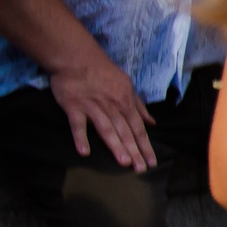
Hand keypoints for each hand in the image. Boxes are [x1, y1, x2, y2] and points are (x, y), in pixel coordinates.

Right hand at [45, 44, 156, 171]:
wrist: (77, 57)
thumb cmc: (103, 72)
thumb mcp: (127, 85)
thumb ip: (139, 106)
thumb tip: (152, 122)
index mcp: (126, 103)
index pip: (139, 129)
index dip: (146, 146)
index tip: (152, 162)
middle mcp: (113, 107)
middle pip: (126, 132)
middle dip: (135, 151)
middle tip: (141, 169)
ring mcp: (93, 107)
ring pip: (107, 129)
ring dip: (116, 146)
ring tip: (124, 162)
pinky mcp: (74, 107)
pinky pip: (78, 124)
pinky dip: (81, 137)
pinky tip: (84, 152)